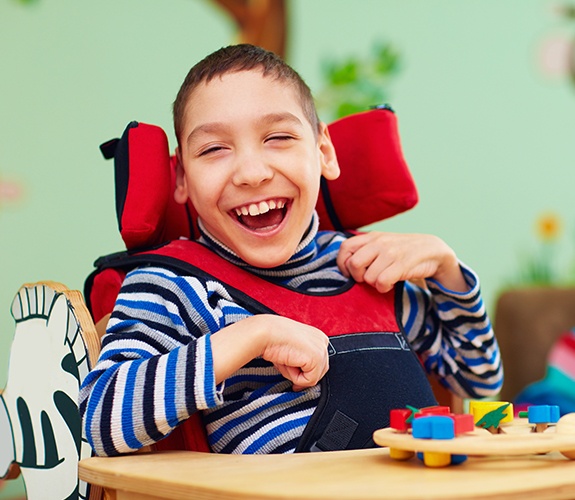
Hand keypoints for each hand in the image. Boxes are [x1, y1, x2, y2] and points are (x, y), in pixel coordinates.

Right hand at [260, 315, 329, 390]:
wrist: (265, 333)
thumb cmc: (272, 339)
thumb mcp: (292, 349)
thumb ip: (301, 360)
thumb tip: (302, 379)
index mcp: (317, 336)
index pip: (318, 362)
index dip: (304, 371)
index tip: (292, 370)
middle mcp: (322, 341)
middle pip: (319, 371)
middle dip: (301, 374)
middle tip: (285, 364)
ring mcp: (321, 350)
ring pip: (313, 377)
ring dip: (296, 375)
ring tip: (285, 361)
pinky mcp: (317, 358)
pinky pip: (309, 381)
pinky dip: (296, 378)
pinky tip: (288, 363)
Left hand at [337, 232, 468, 292]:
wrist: (433, 250)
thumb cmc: (402, 251)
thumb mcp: (382, 244)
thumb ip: (365, 250)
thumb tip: (346, 266)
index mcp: (372, 237)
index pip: (345, 247)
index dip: (342, 263)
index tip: (350, 273)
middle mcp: (379, 243)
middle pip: (354, 264)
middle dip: (358, 277)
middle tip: (368, 278)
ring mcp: (390, 253)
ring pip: (368, 277)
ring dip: (375, 284)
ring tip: (385, 279)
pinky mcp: (402, 264)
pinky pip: (382, 282)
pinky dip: (384, 288)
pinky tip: (392, 283)